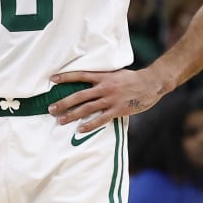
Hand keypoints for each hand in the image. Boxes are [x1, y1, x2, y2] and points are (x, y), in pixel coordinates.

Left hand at [47, 67, 167, 133]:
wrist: (151, 83)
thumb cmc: (132, 78)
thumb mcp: (115, 73)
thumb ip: (102, 77)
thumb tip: (88, 80)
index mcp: (103, 76)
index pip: (80, 75)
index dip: (65, 77)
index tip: (52, 79)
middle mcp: (104, 87)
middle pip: (79, 95)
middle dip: (63, 103)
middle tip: (51, 109)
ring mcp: (111, 99)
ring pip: (87, 108)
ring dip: (72, 115)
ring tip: (60, 120)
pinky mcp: (118, 110)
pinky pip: (101, 119)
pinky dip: (90, 125)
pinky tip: (80, 129)